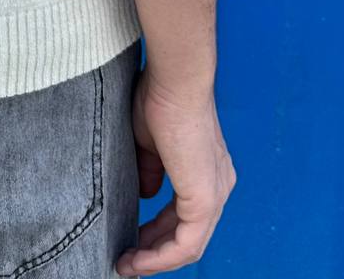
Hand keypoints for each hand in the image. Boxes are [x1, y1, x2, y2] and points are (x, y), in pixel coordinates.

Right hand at [115, 70, 236, 274]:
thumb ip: (150, 171)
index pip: (184, 213)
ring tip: (126, 265)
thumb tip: (145, 196)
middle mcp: (218, 186)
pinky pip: (186, 244)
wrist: (174, 81)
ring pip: (189, 245)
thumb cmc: (158, 99)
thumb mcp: (149, 142)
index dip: (157, 230)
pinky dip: (161, 256)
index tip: (130, 237)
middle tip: (125, 258)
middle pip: (188, 234)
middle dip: (154, 249)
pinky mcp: (205, 200)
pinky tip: (137, 259)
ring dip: (155, 258)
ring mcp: (215, 195)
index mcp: (206, 170)